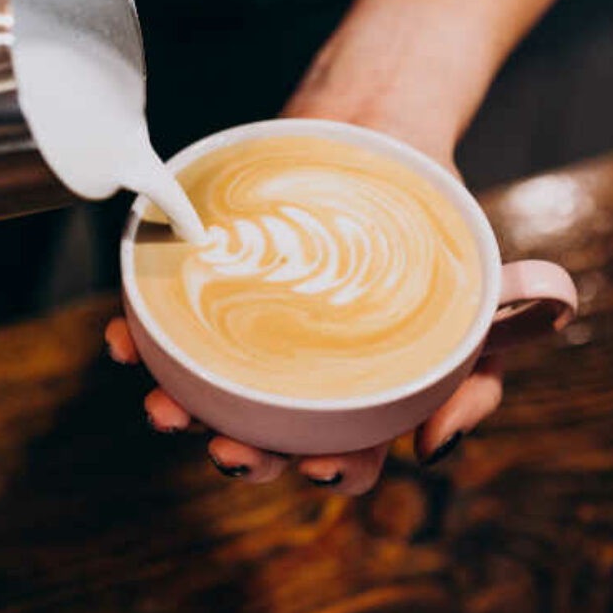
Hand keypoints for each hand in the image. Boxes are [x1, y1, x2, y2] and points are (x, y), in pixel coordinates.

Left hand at [103, 98, 503, 494]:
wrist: (375, 140)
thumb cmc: (427, 236)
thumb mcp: (480, 295)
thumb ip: (489, 358)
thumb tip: (435, 448)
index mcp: (359, 391)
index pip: (345, 453)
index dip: (329, 472)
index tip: (316, 468)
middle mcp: (296, 373)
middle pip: (266, 434)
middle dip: (240, 454)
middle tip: (227, 448)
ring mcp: (247, 332)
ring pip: (206, 389)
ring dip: (178, 408)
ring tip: (164, 408)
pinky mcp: (208, 289)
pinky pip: (163, 322)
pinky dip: (139, 336)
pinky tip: (123, 338)